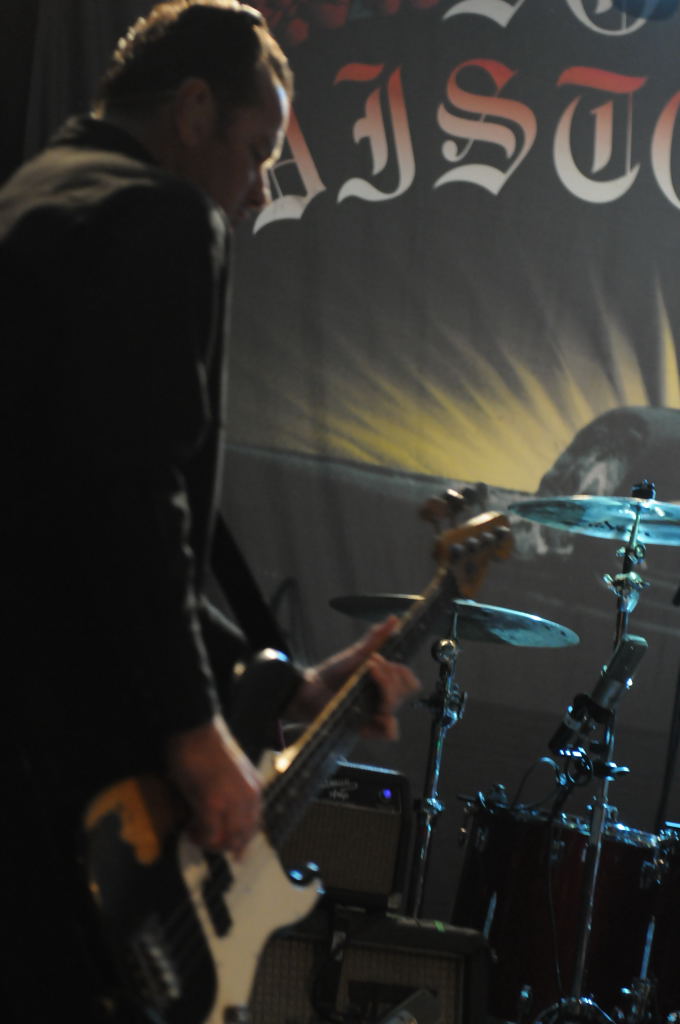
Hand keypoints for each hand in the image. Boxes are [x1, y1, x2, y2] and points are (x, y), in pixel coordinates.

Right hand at [165, 714, 261, 855]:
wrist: (195, 731)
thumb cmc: (208, 749)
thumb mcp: (231, 776)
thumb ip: (233, 796)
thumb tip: (224, 820)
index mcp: (255, 790)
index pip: (255, 826)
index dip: (241, 842)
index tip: (230, 851)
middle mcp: (249, 798)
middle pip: (243, 838)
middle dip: (223, 846)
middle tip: (205, 841)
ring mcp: (232, 802)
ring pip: (227, 841)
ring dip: (210, 843)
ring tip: (195, 834)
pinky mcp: (212, 804)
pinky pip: (209, 835)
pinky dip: (198, 838)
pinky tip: (188, 829)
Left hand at [289, 617, 419, 739]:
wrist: (308, 689)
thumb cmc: (332, 672)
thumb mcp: (355, 653)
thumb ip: (376, 638)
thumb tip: (395, 618)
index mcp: (385, 683)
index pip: (409, 681)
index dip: (403, 672)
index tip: (383, 660)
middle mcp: (383, 699)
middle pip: (405, 691)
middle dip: (391, 675)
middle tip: (371, 664)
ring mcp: (375, 715)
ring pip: (395, 706)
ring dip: (386, 688)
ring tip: (368, 673)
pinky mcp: (366, 729)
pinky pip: (389, 733)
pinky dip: (389, 724)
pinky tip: (379, 713)